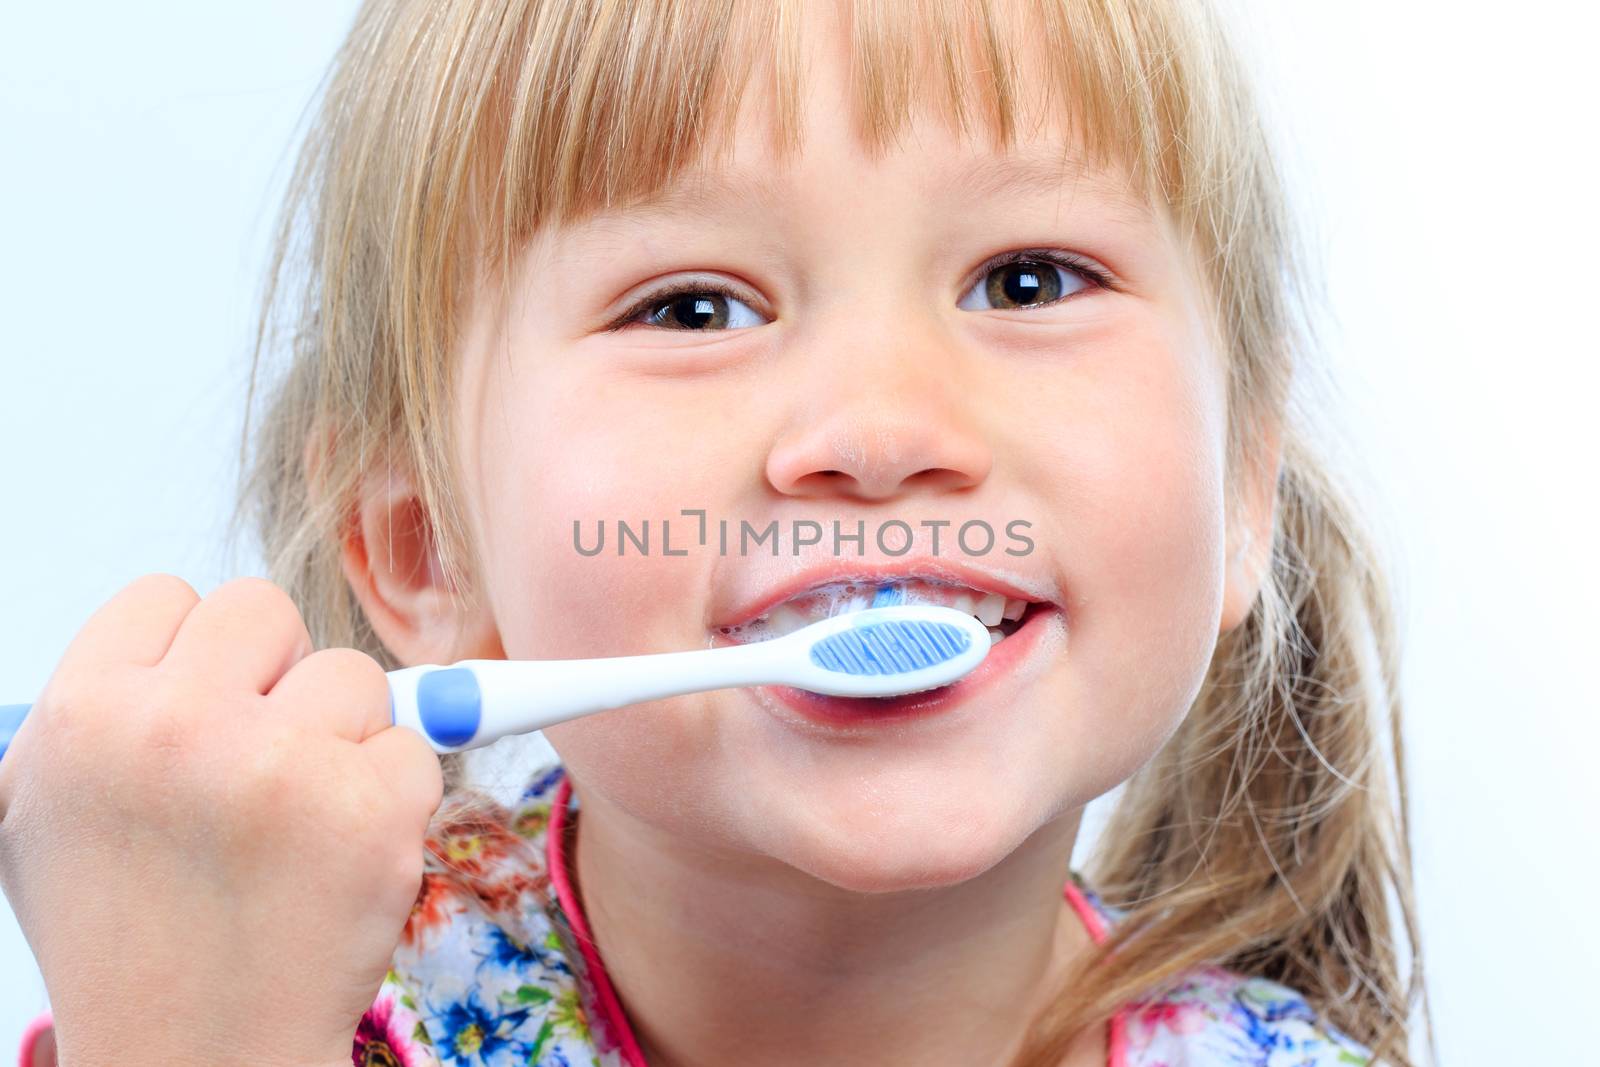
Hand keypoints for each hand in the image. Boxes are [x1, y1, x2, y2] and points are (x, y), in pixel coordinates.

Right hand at [0, 574, 443, 1066]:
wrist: (193, 1058)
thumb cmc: (127, 936)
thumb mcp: (46, 817)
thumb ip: (101, 712)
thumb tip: (178, 634)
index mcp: (84, 714)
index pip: (169, 595)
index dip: (197, 651)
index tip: (209, 704)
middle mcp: (179, 726)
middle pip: (267, 609)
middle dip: (276, 673)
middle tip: (261, 757)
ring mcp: (283, 766)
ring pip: (355, 676)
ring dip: (341, 738)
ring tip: (293, 827)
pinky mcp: (372, 811)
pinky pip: (415, 747)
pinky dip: (391, 796)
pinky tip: (338, 860)